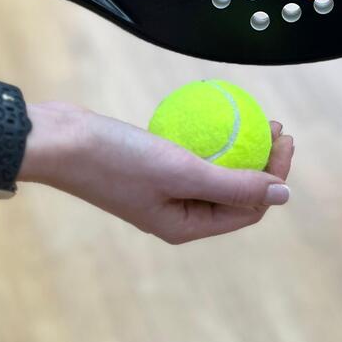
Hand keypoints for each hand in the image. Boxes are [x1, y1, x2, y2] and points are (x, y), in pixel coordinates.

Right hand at [24, 104, 293, 242]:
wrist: (57, 142)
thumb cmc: (116, 160)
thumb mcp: (181, 171)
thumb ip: (234, 184)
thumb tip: (283, 195)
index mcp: (186, 227)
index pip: (249, 208)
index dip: (274, 176)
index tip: (282, 138)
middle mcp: (177, 215)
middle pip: (235, 192)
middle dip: (261, 161)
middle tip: (275, 125)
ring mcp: (162, 193)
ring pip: (215, 173)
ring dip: (239, 148)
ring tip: (255, 117)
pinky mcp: (149, 169)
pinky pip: (191, 157)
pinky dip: (209, 140)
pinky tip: (216, 114)